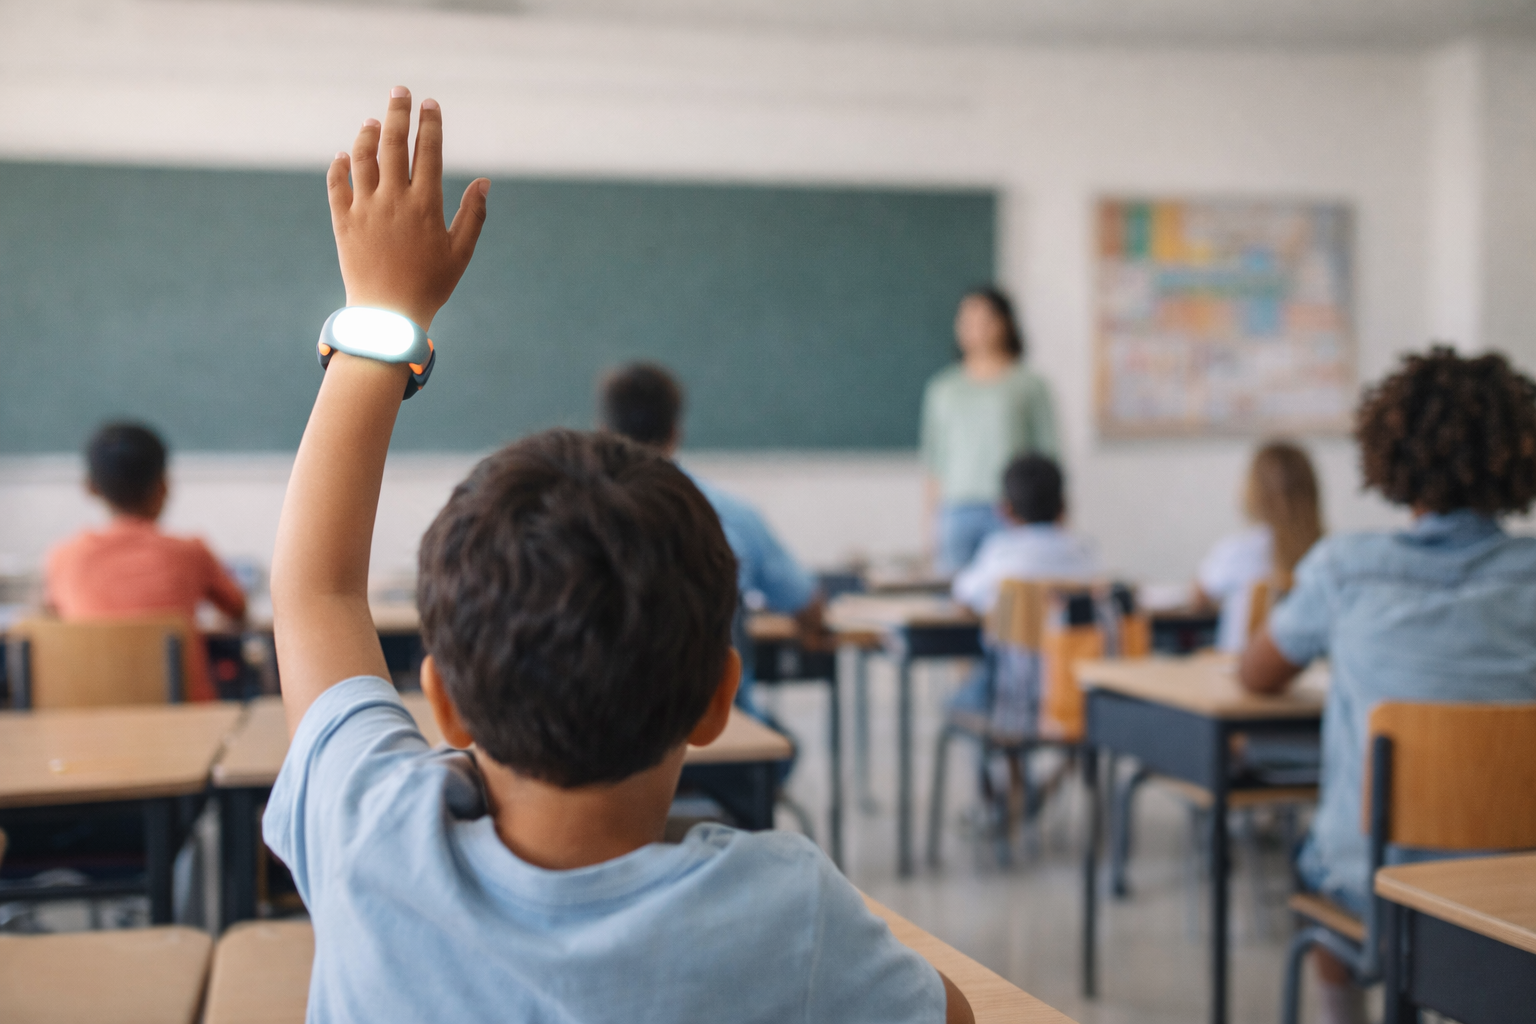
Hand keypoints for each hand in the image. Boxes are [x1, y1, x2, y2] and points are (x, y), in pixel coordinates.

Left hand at [326, 86, 488, 329]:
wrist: (387, 315)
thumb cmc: (430, 285)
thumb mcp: (460, 252)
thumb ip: (474, 215)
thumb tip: (484, 182)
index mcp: (426, 205)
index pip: (429, 152)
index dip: (430, 125)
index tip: (430, 105)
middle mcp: (394, 200)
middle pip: (394, 143)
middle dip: (399, 113)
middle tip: (400, 91)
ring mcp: (365, 209)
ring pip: (363, 158)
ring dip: (368, 134)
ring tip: (374, 121)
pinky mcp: (343, 222)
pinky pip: (337, 185)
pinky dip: (339, 167)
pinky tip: (344, 155)